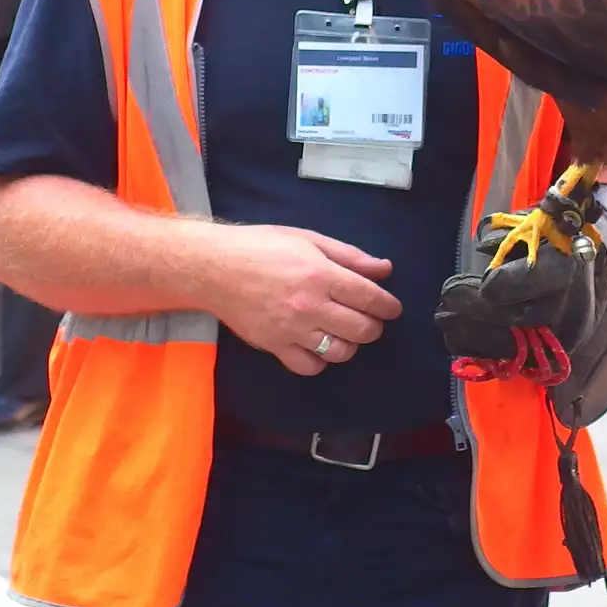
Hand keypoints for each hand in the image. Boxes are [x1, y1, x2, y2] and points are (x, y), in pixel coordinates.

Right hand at [207, 225, 401, 375]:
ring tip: (345, 332)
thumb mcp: (308, 239)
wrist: (215, 268)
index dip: (387, 306)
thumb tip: (384, 269)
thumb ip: (349, 256)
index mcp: (320, 274)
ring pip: (339, 352)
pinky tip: (319, 345)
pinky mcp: (274, 346)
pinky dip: (321, 360)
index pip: (369, 297)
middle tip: (371, 320)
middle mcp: (309, 305)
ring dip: (351, 344)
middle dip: (374, 326)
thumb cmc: (262, 247)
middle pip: (361, 329)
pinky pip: (309, 366)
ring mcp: (292, 329)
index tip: (392, 308)